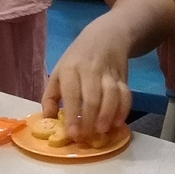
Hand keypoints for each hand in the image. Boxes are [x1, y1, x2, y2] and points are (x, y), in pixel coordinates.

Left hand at [42, 11, 132, 141]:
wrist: (106, 35)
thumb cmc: (77, 59)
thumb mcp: (59, 72)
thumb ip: (51, 96)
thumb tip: (48, 118)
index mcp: (70, 69)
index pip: (71, 95)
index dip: (72, 116)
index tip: (73, 134)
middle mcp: (90, 70)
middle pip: (92, 97)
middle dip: (91, 120)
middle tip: (88, 137)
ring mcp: (108, 73)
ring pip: (111, 95)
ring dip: (108, 116)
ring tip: (102, 131)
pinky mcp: (123, 77)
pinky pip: (126, 94)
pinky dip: (124, 110)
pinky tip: (117, 122)